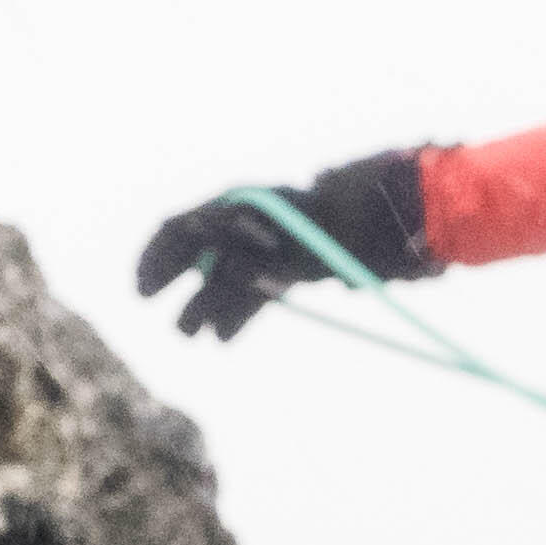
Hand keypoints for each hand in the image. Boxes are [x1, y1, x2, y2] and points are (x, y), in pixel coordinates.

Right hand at [135, 151, 428, 342]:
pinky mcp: (293, 263)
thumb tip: (206, 277)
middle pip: (199, 250)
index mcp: (246, 205)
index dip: (157, 258)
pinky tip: (223, 339)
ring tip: (191, 337)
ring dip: (206, 304)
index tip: (143, 293)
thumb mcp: (298, 248)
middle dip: (177, 281)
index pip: (183, 227)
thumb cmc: (351, 226)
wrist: (402, 220)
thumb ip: (250, 263)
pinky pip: (255, 286)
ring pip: (226, 274)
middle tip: (158, 315)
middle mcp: (253, 221)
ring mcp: (272, 242)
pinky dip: (238, 311)